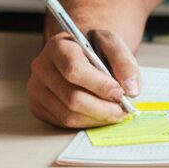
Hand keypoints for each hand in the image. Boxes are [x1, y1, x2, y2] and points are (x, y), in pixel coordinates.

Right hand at [27, 29, 141, 128]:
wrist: (80, 52)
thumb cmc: (94, 48)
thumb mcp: (112, 44)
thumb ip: (124, 62)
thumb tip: (131, 89)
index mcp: (58, 46)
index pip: (74, 70)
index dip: (99, 85)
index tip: (120, 93)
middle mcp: (42, 67)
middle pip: (72, 97)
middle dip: (102, 108)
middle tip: (123, 109)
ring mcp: (37, 89)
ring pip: (68, 115)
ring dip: (97, 118)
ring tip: (115, 112)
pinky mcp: (39, 106)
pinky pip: (64, 122)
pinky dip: (87, 122)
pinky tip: (100, 114)